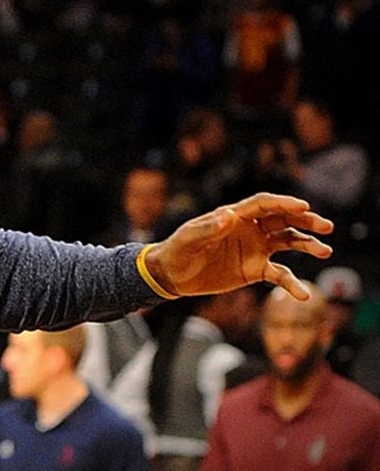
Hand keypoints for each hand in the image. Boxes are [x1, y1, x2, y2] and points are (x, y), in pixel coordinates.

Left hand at [148, 193, 332, 299]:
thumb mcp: (190, 238)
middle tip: (325, 226)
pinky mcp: (255, 270)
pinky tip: (304, 294)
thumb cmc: (178, 249)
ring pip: (288, 242)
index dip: (284, 203)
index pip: (264, 205)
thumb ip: (209, 228)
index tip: (304, 206)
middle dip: (305, 220)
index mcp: (234, 216)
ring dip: (306, 244)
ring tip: (325, 251)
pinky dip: (292, 283)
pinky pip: (280, 275)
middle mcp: (249, 230)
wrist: (173, 275)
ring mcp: (255, 249)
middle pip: (282, 219)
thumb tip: (228, 216)